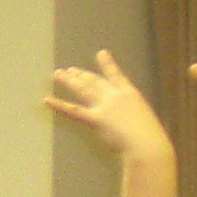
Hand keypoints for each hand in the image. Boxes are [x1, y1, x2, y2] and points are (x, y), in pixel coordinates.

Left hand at [46, 51, 171, 161]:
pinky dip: (59, 105)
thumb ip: (130, 113)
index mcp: (130, 93)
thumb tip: (122, 117)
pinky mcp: (94, 119)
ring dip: (69, 81)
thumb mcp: (142, 118)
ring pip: (83, 90)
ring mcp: (104, 106)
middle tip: (70, 69)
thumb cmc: (149, 136)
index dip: (107, 64)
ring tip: (58, 74)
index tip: (100, 53)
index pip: (116, 75)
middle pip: (95, 81)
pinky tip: (47, 100)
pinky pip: (72, 111)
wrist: (145, 144)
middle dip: (81, 75)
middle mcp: (115, 95)